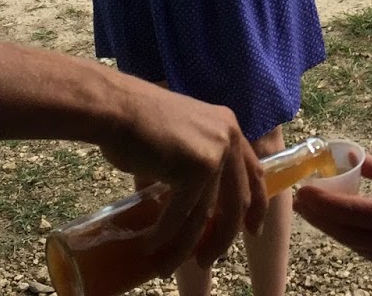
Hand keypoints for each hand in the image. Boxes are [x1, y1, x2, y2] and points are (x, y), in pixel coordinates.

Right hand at [99, 82, 266, 272]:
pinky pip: (181, 214)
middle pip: (236, 201)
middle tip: (208, 260)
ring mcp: (215, 154)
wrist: (115, 107)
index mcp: (228, 127)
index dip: (256, 205)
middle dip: (223, 237)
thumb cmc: (136, 121)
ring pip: (205, 214)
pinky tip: (152, 245)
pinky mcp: (196, 169)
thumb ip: (190, 166)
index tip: (252, 230)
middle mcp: (228, 138)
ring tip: (168, 265)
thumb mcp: (179, 139)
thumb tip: (182, 207)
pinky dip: (165, 234)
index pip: (254, 172)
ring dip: (186, 246)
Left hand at [293, 155, 371, 276]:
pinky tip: (337, 224)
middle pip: (340, 230)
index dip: (320, 201)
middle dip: (316, 215)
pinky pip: (362, 249)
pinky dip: (347, 235)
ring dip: (328, 226)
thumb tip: (353, 157)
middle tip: (297, 200)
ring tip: (310, 211)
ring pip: (349, 242)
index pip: (346, 210)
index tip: (301, 190)